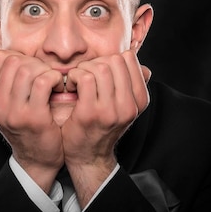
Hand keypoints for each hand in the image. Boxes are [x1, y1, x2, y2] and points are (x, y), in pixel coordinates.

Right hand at [0, 45, 63, 190]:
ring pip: (28, 69)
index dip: (19, 57)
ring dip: (45, 71)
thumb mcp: (5, 102)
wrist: (38, 159)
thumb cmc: (24, 125)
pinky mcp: (33, 118)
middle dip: (34, 62)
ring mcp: (12, 113)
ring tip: (51, 82)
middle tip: (44, 75)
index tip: (30, 70)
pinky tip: (58, 88)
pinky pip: (43, 81)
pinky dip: (55, 79)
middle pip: (13, 60)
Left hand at [61, 50, 150, 204]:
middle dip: (96, 62)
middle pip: (114, 60)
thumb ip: (129, 82)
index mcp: (139, 100)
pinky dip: (73, 77)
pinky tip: (70, 87)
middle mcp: (128, 105)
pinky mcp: (90, 113)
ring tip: (78, 82)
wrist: (88, 156)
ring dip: (83, 69)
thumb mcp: (123, 105)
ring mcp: (110, 111)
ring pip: (100, 67)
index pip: (129, 59)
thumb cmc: (102, 125)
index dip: (110, 59)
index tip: (100, 72)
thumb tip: (131, 55)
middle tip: (86, 76)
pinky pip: (84, 78)